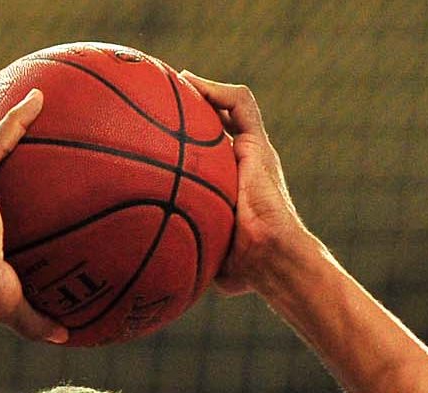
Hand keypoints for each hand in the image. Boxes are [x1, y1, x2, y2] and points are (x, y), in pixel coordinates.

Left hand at [178, 72, 311, 295]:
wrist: (272, 258)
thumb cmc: (244, 268)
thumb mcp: (209, 257)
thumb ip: (191, 254)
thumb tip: (161, 277)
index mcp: (231, 187)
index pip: (209, 154)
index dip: (186, 143)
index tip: (156, 135)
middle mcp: (244, 164)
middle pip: (217, 125)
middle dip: (191, 109)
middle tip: (160, 98)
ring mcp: (254, 152)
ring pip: (229, 108)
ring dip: (204, 90)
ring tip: (174, 80)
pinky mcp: (259, 144)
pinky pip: (240, 104)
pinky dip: (216, 89)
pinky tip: (188, 81)